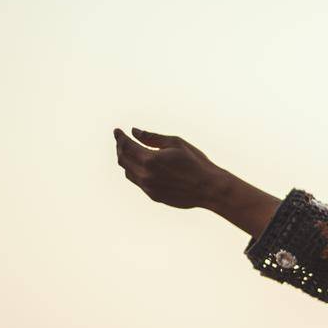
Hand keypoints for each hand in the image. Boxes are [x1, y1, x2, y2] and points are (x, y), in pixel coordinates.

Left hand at [113, 127, 228, 209]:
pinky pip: (138, 182)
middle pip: (122, 159)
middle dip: (120, 148)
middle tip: (123, 141)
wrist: (210, 189)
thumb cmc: (196, 163)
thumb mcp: (176, 143)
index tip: (118, 131)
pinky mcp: (154, 196)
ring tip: (132, 154)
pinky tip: (144, 168)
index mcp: (150, 159)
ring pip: (128, 172)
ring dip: (127, 161)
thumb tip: (134, 132)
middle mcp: (145, 175)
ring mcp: (149, 187)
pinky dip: (137, 172)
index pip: (126, 146)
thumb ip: (152, 137)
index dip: (120, 137)